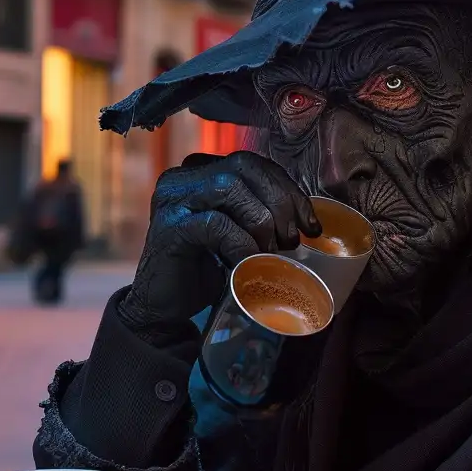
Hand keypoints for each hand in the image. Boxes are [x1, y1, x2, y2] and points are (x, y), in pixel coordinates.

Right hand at [119, 152, 317, 337]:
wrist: (162, 307)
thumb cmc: (203, 269)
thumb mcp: (235, 232)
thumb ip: (255, 210)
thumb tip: (302, 212)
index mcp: (199, 173)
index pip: (251, 163)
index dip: (286, 188)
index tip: (308, 223)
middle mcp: (182, 179)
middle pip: (243, 166)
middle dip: (279, 201)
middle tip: (291, 240)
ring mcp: (172, 201)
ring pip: (230, 188)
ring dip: (261, 221)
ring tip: (270, 252)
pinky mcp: (169, 228)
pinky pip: (216, 224)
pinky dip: (240, 244)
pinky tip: (247, 263)